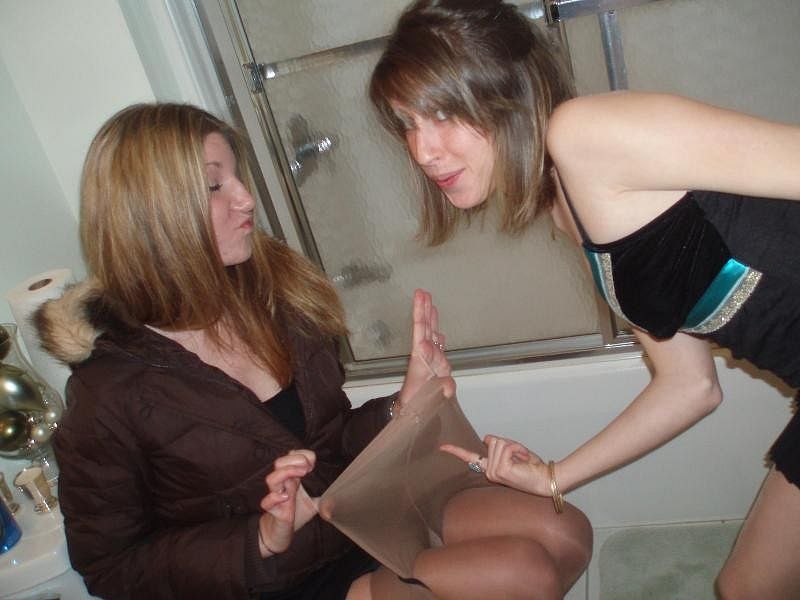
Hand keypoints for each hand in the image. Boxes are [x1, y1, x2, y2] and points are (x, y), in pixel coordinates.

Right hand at [258, 450, 318, 555]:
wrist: (281, 533)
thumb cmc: (296, 513)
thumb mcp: (314, 504)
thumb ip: (326, 501)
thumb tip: (337, 501)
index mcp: (292, 478)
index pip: (290, 456)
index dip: (301, 455)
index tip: (313, 463)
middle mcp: (283, 484)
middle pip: (279, 463)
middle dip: (294, 460)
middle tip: (307, 469)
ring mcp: (277, 497)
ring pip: (271, 479)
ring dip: (286, 473)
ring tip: (301, 475)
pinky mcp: (274, 511)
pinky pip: (266, 502)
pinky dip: (274, 497)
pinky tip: (287, 497)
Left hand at [398, 289, 452, 407]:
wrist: (412, 413)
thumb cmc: (416, 405)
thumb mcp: (426, 401)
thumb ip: (439, 392)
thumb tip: (449, 385)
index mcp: (420, 362)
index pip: (422, 341)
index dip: (422, 328)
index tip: (421, 312)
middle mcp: (424, 357)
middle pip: (424, 330)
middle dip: (423, 311)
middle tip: (421, 293)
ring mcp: (430, 359)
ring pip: (430, 333)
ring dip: (429, 316)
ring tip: (428, 300)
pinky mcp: (435, 364)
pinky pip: (437, 345)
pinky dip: (437, 334)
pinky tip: (438, 327)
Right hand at [441, 435, 550, 496]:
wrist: (546, 480)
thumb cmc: (532, 467)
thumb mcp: (514, 451)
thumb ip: (500, 444)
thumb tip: (487, 438)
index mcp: (490, 468)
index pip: (469, 458)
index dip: (455, 451)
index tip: (442, 447)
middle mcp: (489, 472)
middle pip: (492, 441)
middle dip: (508, 443)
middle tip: (520, 456)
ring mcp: (494, 472)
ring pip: (498, 443)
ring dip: (515, 446)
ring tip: (523, 459)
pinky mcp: (501, 470)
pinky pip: (506, 447)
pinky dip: (518, 448)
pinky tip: (524, 459)